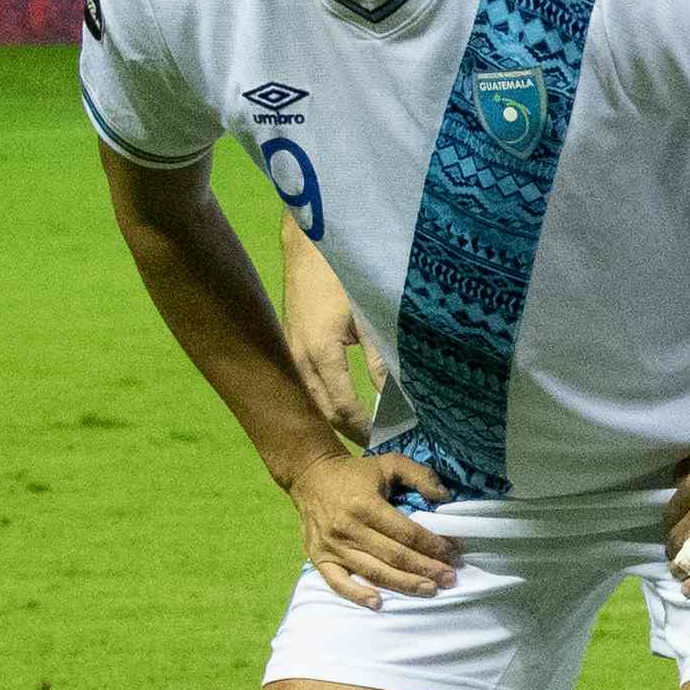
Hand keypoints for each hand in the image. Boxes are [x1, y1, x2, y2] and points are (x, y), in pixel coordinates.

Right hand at [276, 227, 373, 435]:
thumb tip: (397, 397)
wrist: (308, 247)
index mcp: (320, 354)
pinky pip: (308, 387)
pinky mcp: (292, 349)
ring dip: (338, 418)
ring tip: (370, 430)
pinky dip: (327, 401)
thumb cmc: (342, 276)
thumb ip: (381, 358)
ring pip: (313, 402)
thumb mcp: (369, 316)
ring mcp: (291, 356)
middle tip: (383, 442)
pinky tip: (349, 407)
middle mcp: (299, 361)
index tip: (390, 438)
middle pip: (324, 412)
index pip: (342, 408)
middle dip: (352, 430)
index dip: (366, 427)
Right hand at [285, 444, 456, 607]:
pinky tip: (378, 603)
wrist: (310, 476)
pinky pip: (337, 582)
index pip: (407, 533)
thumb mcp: (391, 462)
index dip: (433, 546)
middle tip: (449, 579)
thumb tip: (445, 496)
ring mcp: (332, 546)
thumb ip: (421, 475)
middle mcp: (348, 528)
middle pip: (394, 556)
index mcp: (366, 505)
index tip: (455, 554)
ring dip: (403, 584)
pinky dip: (357, 595)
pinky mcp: (319, 557)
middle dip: (426, 569)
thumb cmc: (356, 473)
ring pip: (373, 572)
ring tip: (429, 590)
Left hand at [665, 443, 689, 597]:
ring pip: (689, 558)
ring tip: (679, 571)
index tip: (678, 527)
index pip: (672, 512)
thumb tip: (681, 481)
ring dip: (681, 567)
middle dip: (674, 547)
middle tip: (677, 551)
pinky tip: (688, 590)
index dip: (673, 523)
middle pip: (676, 537)